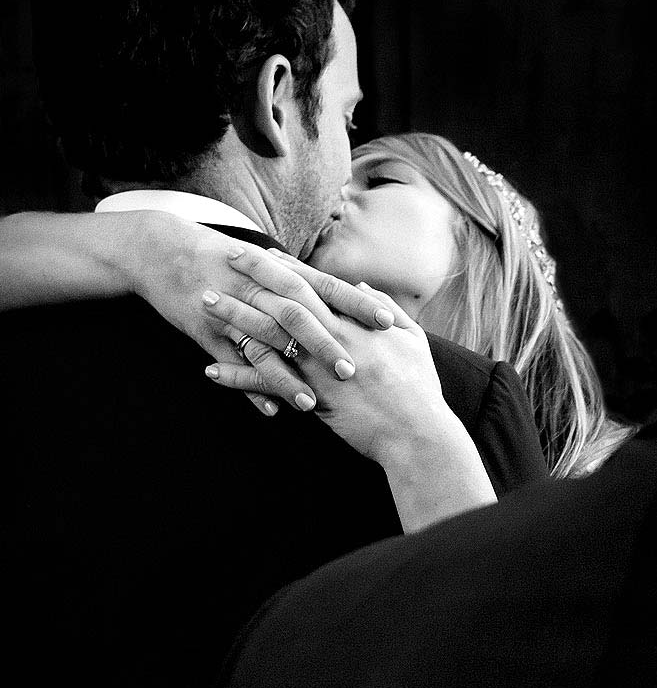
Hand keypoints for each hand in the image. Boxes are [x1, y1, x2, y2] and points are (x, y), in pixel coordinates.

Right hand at [119, 212, 390, 413]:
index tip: (388, 323)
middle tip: (355, 373)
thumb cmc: (227, 260)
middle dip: (325, 345)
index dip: (357, 305)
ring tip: (312, 404)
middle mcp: (257, 288)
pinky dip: (250, 385)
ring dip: (287, 376)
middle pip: (297, 317)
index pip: (327, 287)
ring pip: (262, 345)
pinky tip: (270, 409)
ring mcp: (230, 309)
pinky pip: (230, 361)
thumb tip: (359, 296)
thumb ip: (312, 284)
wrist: (160, 249)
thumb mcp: (270, 264)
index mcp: (280, 271)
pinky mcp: (205, 329)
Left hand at [200, 248, 460, 464]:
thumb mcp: (413, 341)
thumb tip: (362, 288)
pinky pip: (266, 382)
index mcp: (359, 323)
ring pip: (269, 332)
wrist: (419, 434)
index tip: (262, 253)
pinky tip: (211, 369)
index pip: (316, 284)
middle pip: (286, 297)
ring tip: (205, 302)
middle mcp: (336, 337)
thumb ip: (387, 310)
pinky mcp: (312, 395)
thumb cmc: (420, 390)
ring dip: (234, 315)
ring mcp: (320, 365)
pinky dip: (238, 375)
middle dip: (253, 276)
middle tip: (224, 260)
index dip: (287, 267)